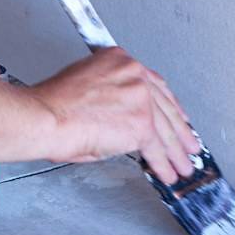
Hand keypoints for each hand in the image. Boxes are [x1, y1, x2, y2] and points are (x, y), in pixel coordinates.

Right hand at [32, 47, 201, 183]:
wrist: (46, 117)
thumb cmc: (53, 104)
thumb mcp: (86, 84)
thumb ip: (112, 96)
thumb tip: (121, 118)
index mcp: (121, 61)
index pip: (155, 84)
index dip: (169, 106)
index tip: (176, 116)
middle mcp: (135, 75)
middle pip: (166, 107)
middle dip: (180, 131)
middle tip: (188, 144)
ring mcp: (141, 99)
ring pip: (166, 131)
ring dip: (175, 153)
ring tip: (182, 166)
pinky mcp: (141, 125)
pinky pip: (157, 149)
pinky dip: (163, 165)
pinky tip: (168, 173)